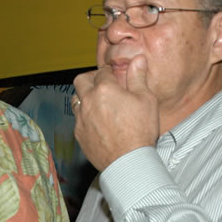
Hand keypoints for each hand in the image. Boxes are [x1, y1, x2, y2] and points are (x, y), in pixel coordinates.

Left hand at [72, 56, 158, 170]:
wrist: (128, 161)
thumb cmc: (140, 130)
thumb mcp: (146, 100)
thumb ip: (138, 77)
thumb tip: (138, 59)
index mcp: (105, 89)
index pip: (102, 72)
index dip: (109, 72)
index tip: (113, 75)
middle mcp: (88, 101)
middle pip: (80, 81)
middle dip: (90, 78)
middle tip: (101, 83)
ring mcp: (81, 119)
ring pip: (76, 100)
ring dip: (84, 97)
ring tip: (97, 102)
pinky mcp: (79, 134)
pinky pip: (77, 120)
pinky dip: (84, 116)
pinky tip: (96, 122)